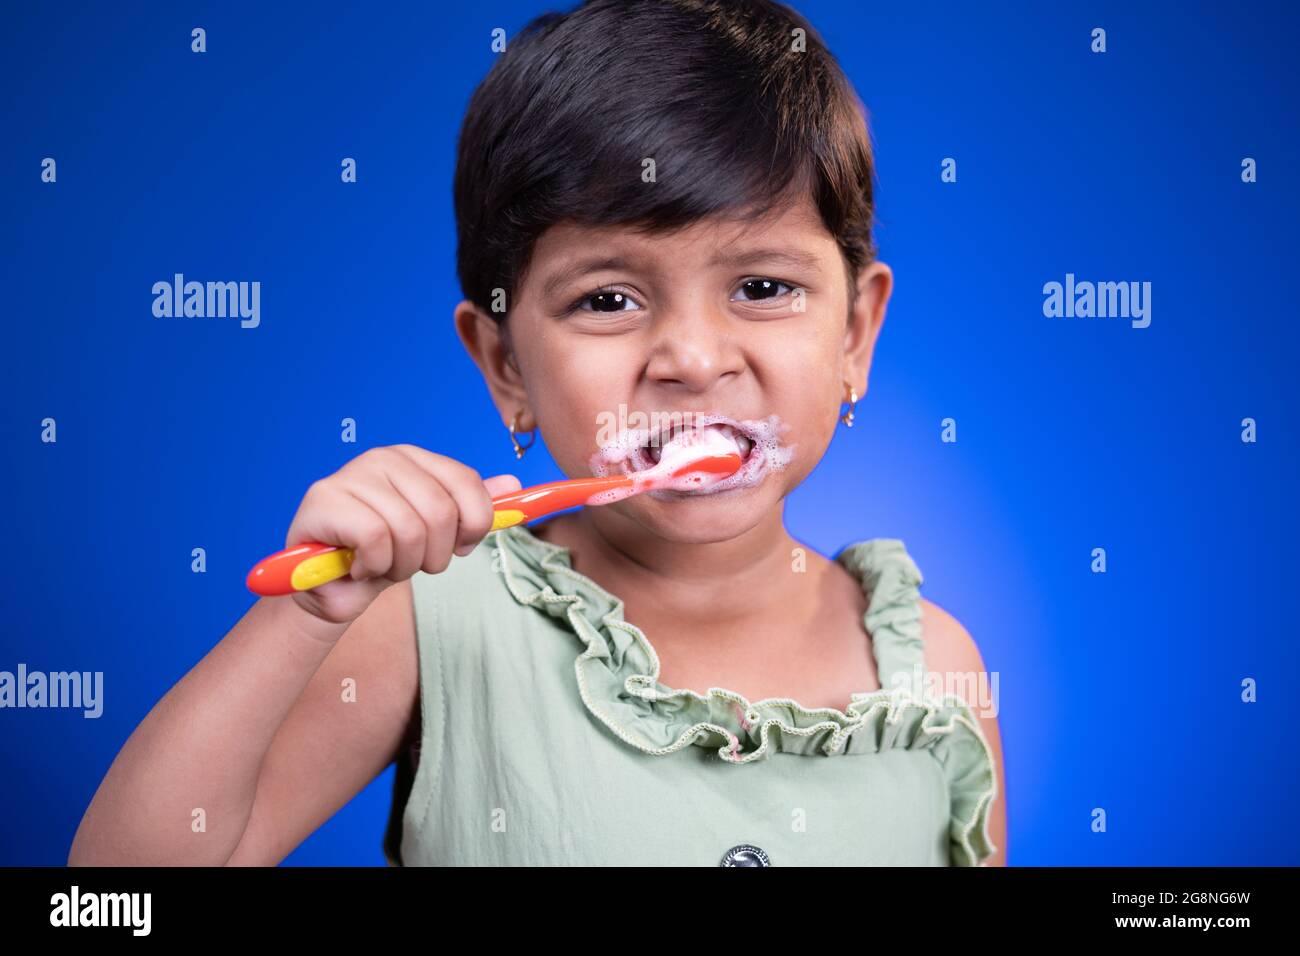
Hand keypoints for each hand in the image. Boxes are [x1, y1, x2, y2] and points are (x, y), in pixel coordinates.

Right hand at [282, 444, 520, 625]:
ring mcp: (351, 475)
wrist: (331, 589)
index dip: (474, 525)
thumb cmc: (385, 556)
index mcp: (415, 459)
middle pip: (442, 512)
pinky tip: (360, 566)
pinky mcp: (323, 500)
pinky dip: (373, 565)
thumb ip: (470, 509)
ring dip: (402, 565)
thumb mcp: (436, 534)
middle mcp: (383, 457)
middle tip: (411, 563)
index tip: (461, 548)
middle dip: (435, 554)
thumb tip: (513, 484)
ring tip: (383, 565)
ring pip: (409, 529)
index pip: (467, 483)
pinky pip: (375, 538)